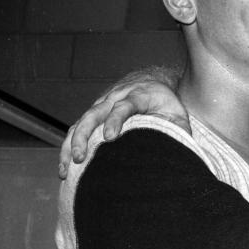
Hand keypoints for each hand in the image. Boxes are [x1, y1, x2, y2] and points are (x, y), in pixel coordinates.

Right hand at [59, 68, 187, 178]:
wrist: (150, 80)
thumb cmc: (165, 101)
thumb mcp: (177, 112)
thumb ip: (179, 129)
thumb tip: (183, 150)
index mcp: (137, 96)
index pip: (123, 106)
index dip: (116, 120)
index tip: (111, 137)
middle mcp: (114, 98)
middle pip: (94, 114)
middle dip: (85, 136)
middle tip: (80, 158)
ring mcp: (101, 106)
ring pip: (81, 122)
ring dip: (71, 145)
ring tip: (66, 168)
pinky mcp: (94, 115)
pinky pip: (77, 129)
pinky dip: (69, 147)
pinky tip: (65, 167)